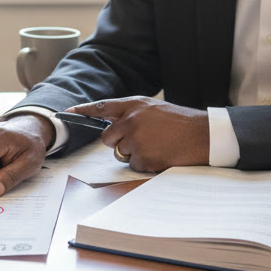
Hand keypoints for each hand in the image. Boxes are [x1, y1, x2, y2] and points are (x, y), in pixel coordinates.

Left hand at [65, 97, 208, 172]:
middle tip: (140, 141)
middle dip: (118, 143)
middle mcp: (131, 120)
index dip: (83, 111)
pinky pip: (133, 166)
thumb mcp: (154, 109)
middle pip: (107, 137)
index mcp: (135, 105)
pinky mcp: (143, 157)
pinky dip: (145, 164)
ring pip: (120, 154)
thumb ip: (133, 112)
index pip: (102, 107)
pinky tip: (160, 155)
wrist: (203, 135)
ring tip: (156, 146)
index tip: (67, 113)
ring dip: (134, 154)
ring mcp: (136, 140)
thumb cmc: (180, 122)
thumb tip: (112, 123)